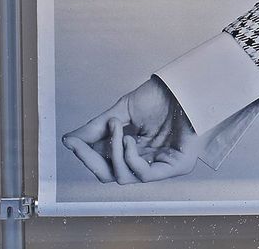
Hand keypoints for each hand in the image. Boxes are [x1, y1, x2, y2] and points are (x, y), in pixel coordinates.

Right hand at [62, 76, 199, 182]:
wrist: (189, 83)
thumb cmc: (163, 95)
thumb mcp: (123, 110)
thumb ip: (98, 127)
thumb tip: (69, 140)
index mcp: (135, 148)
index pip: (104, 162)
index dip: (86, 154)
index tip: (71, 142)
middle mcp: (147, 160)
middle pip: (110, 174)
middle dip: (92, 159)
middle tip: (79, 143)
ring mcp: (162, 165)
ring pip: (123, 176)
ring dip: (113, 153)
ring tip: (116, 128)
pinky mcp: (175, 166)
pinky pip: (144, 175)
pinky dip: (130, 159)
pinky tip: (127, 140)